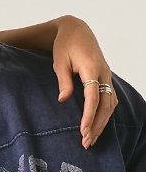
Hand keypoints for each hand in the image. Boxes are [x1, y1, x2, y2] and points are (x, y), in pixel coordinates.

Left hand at [52, 16, 116, 148]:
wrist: (77, 30)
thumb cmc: (65, 45)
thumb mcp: (59, 61)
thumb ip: (63, 81)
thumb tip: (63, 100)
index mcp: (92, 68)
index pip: (93, 97)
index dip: (89, 116)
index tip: (83, 131)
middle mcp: (104, 73)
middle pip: (105, 104)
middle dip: (97, 125)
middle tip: (86, 142)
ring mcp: (107, 75)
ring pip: (110, 104)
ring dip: (102, 122)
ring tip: (91, 139)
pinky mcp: (106, 78)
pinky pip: (111, 99)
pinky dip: (106, 114)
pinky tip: (99, 125)